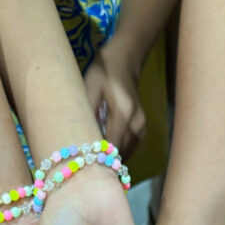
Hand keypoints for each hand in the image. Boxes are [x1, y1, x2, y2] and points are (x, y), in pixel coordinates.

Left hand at [84, 42, 145, 156]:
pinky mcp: (142, 130)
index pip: (111, 145)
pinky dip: (117, 152)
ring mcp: (142, 127)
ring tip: (94, 157)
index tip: (84, 163)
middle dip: (103, 160)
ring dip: (110, 158)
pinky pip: (129, 148)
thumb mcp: (90, 87)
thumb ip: (87, 112)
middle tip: (85, 163)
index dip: (98, 157)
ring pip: (125, 153)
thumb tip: (81, 138)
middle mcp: (137, 123)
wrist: (125, 61)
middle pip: (119, 152)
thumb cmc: (103, 73)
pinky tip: (104, 149)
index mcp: (123, 112)